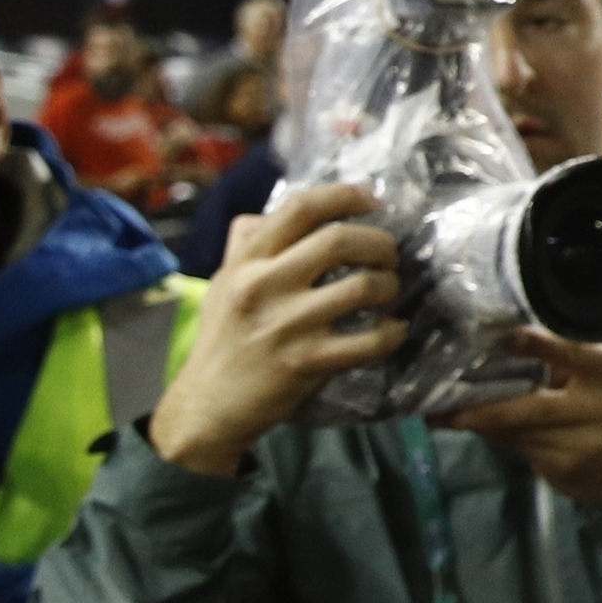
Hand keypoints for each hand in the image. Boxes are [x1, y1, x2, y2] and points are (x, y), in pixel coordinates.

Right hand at [148, 183, 407, 477]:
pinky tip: (393, 328)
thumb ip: (245, 247)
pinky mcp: (307, 362)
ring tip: (390, 290)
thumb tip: (265, 213)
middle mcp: (264, 287)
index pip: (299, 208)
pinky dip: (392, 332)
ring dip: (390, 285)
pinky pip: (369, 340)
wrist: (208, 407)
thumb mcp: (223, 284)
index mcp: (246, 262)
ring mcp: (287, 325)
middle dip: (378, 242)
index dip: (344, 195)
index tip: (373, 199)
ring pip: (363, 287)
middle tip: (389, 253)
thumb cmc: (221, 340)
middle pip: (339, 240)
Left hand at [440, 330, 601, 509]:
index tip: (505, 338)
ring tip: (444, 414)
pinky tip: (472, 427)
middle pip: (535, 404)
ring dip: (479, 421)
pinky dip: (494, 435)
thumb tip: (500, 342)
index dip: (538, 345)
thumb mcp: (594, 374)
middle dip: (487, 407)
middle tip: (446, 406)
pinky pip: (519, 446)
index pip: (572, 352)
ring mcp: (587, 441)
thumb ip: (558, 359)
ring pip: (519, 429)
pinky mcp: (567, 466)